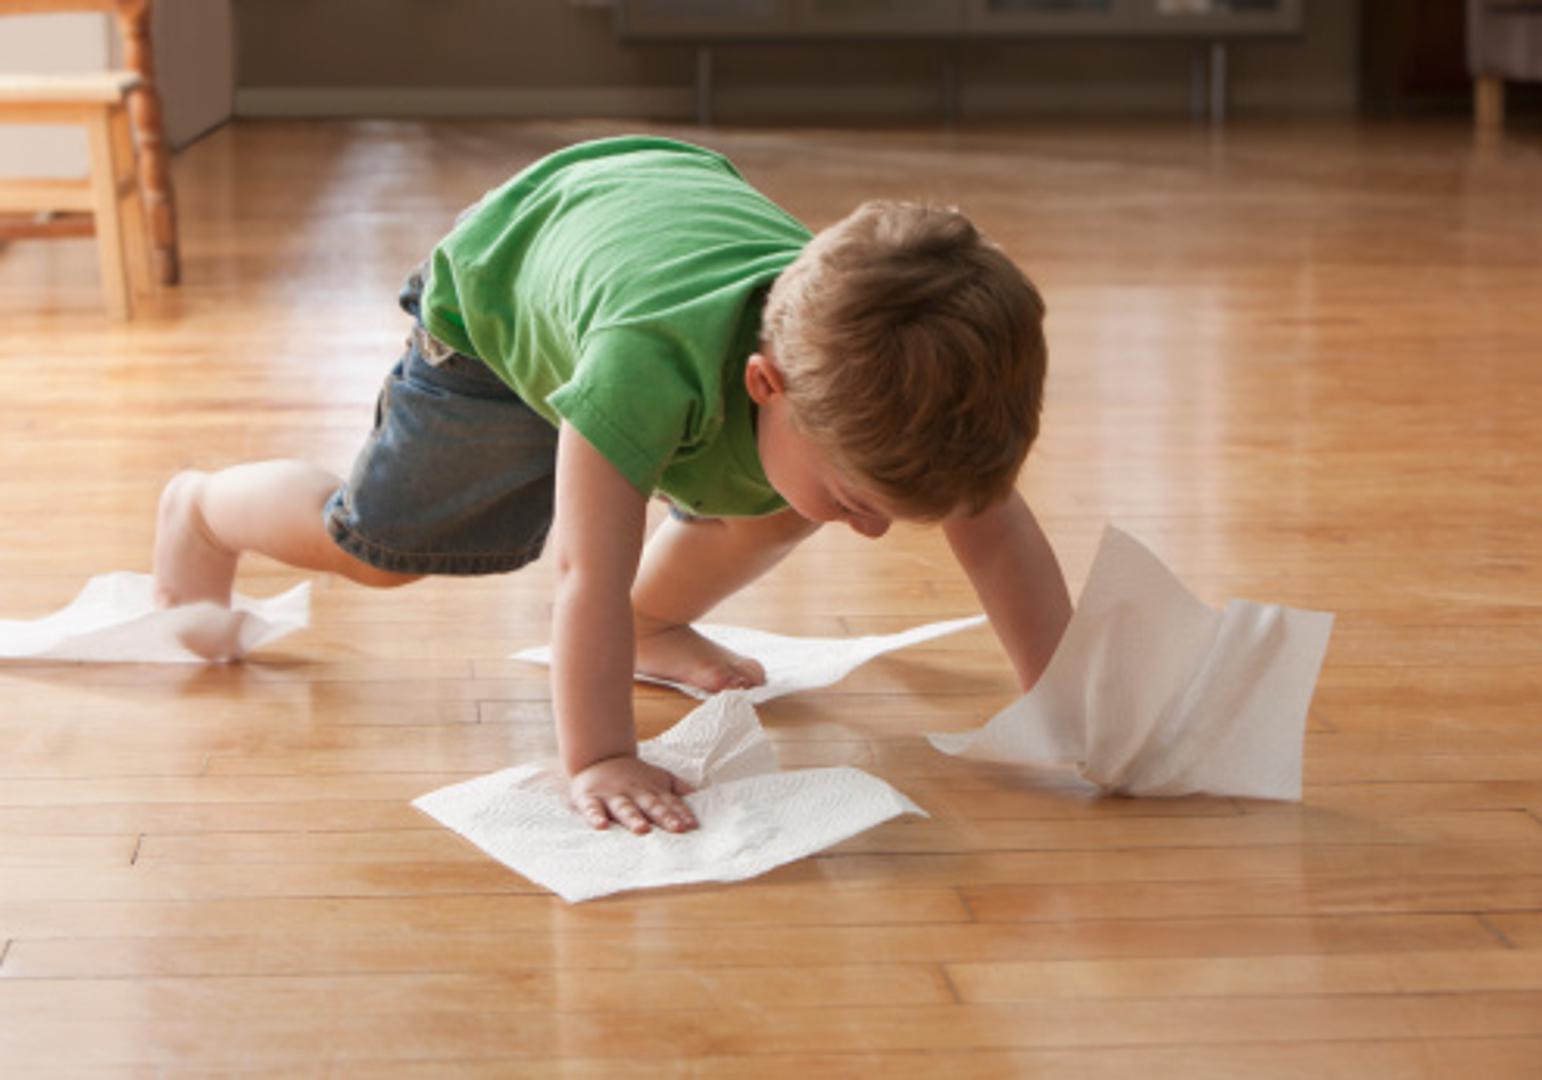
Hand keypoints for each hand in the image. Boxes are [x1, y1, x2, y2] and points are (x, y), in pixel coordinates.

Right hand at [569, 755, 697, 834]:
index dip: (682, 813)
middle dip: (665, 817)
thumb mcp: (657, 777)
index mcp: (651, 790)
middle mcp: (634, 792)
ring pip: (625, 808)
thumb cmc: (632, 775)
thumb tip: (698, 796)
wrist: (596, 757)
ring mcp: (612, 796)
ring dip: (634, 819)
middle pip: (651, 805)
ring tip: (642, 829)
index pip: (670, 803)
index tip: (692, 825)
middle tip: (677, 829)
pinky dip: (595, 817)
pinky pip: (592, 809)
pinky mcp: (589, 799)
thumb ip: (677, 788)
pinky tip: (601, 826)